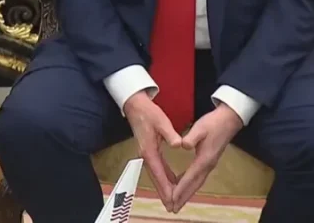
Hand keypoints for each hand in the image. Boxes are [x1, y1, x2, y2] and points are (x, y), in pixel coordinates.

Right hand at [122, 92, 182, 210]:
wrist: (135, 106)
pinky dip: (164, 177)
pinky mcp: (148, 151)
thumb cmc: (149, 113)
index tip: (173, 198)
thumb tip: (178, 144)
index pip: (159, 173)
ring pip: (156, 175)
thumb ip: (170, 134)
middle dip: (164, 193)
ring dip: (164, 188)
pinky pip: (157, 168)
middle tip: (173, 207)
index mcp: (149, 150)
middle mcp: (146, 155)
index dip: (166, 187)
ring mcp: (146, 154)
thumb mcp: (161, 121)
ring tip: (173, 200)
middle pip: (156, 178)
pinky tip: (171, 182)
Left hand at [170, 104, 242, 212]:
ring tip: (176, 203)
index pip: (190, 177)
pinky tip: (181, 186)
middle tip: (172, 209)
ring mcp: (209, 164)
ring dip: (187, 194)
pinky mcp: (208, 161)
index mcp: (204, 159)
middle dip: (183, 197)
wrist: (229, 120)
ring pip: (197, 183)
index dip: (180, 188)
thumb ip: (191, 137)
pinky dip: (189, 185)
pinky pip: (197, 178)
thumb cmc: (213, 123)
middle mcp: (208, 165)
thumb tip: (183, 145)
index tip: (172, 198)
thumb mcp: (200, 127)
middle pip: (194, 185)